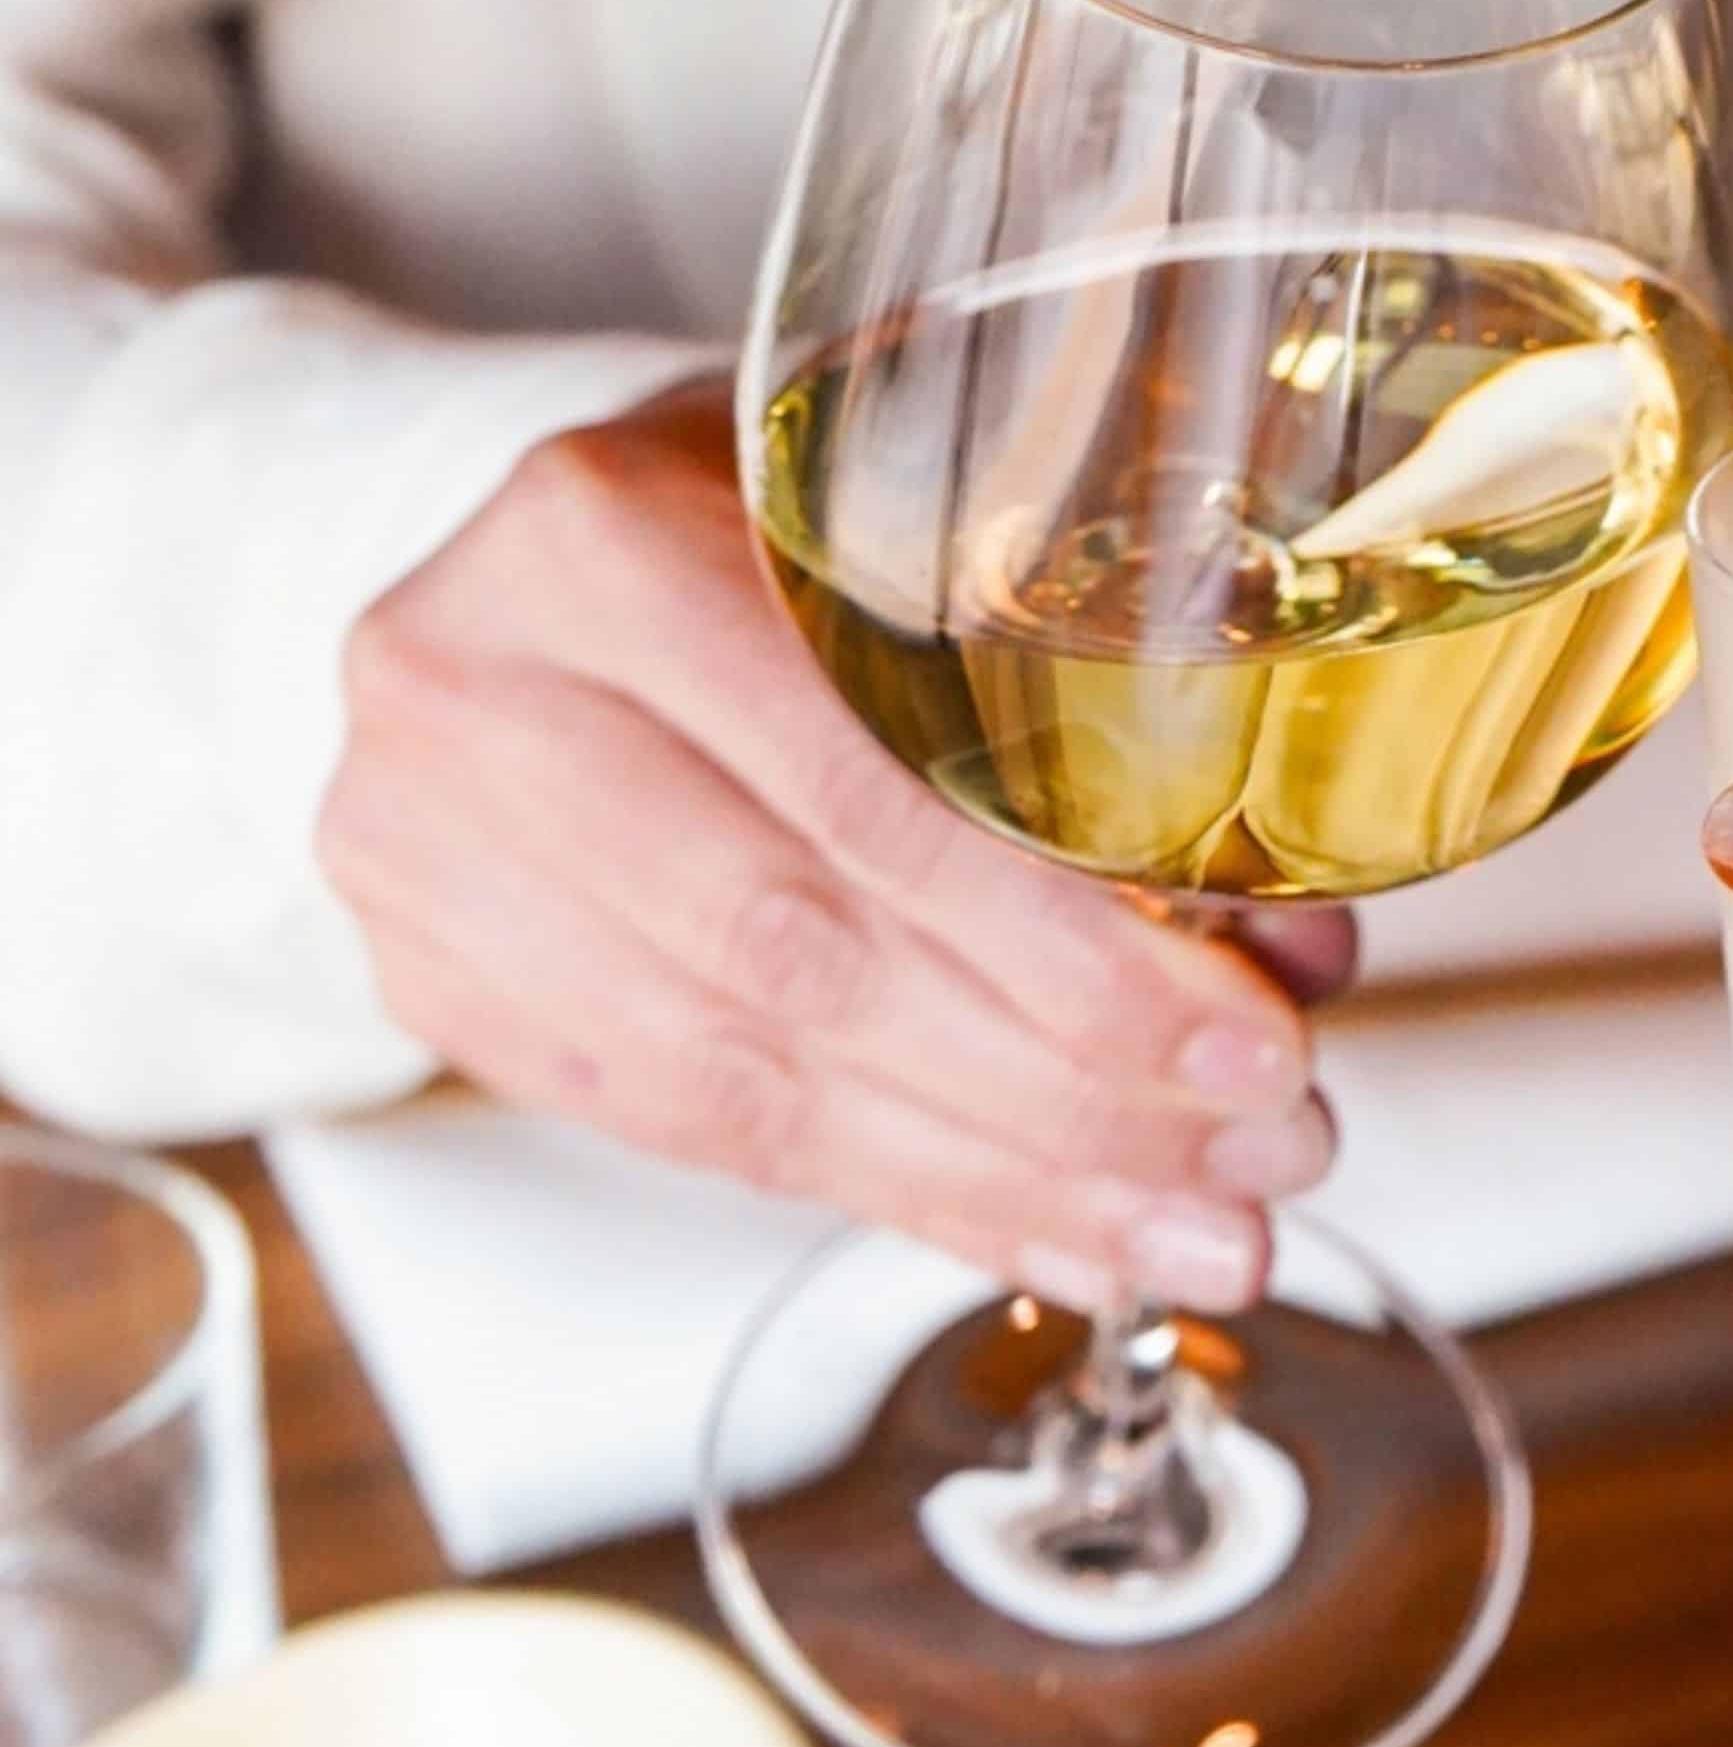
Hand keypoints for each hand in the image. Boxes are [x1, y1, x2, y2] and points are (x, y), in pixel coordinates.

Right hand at [319, 385, 1347, 1312]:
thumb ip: (1080, 691)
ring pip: (752, 1080)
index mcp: (598, 533)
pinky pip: (697, 1132)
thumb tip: (1293, 942)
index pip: (866, 795)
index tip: (1250, 1043)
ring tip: (1188, 1228)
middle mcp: (477, 690)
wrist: (537, 563)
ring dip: (1005, 1180)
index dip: (1071, 952)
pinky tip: (1051, 1233)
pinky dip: (904, 1192)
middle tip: (1258, 1154)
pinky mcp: (440, 977)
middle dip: (1069, 1093)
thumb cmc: (753, 525)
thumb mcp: (908, 513)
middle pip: (807, 960)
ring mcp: (424, 850)